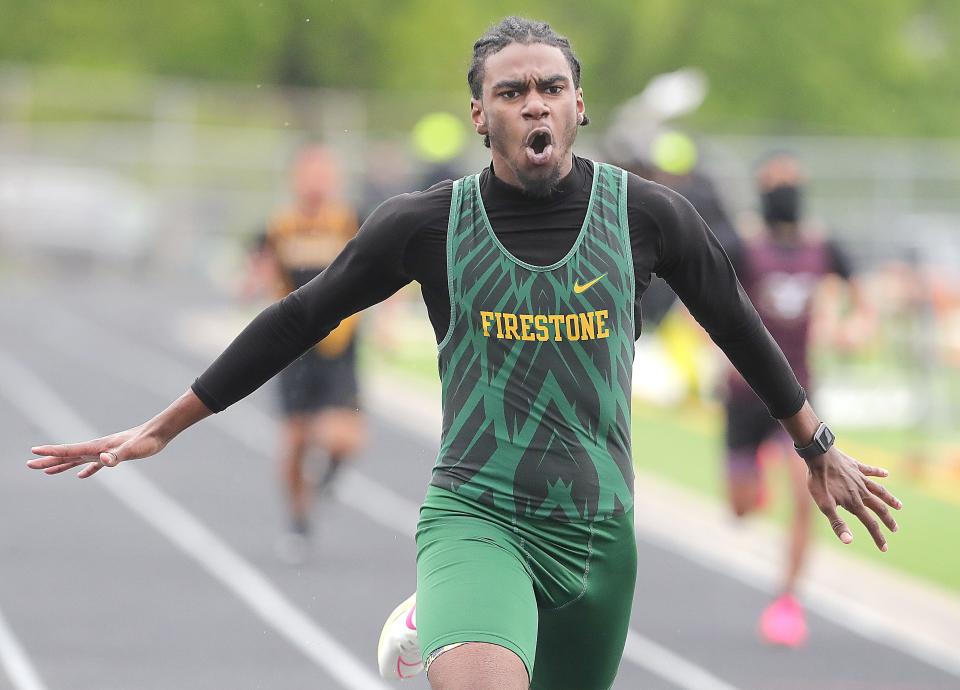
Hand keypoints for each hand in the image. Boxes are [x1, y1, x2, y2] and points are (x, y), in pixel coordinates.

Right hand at [28, 425, 167, 478]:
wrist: (158, 433)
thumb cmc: (145, 441)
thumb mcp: (131, 451)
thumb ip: (117, 456)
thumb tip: (103, 461)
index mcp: (96, 447)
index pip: (68, 450)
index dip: (50, 452)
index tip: (33, 452)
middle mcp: (97, 448)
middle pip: (67, 455)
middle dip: (48, 460)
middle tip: (29, 464)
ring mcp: (104, 452)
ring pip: (77, 460)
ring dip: (62, 465)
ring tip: (47, 471)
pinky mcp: (114, 456)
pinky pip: (94, 465)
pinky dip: (86, 470)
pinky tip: (80, 476)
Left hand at [805, 447, 901, 550]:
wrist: (818, 456)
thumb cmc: (819, 481)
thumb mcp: (824, 506)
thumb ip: (837, 523)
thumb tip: (849, 541)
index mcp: (854, 503)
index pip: (870, 524)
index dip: (878, 537)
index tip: (884, 548)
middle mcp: (861, 491)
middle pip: (879, 508)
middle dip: (888, 520)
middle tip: (895, 529)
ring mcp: (860, 478)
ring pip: (880, 490)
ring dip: (890, 499)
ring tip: (899, 506)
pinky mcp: (856, 466)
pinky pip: (870, 470)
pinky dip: (879, 472)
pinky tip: (886, 473)